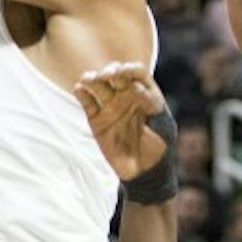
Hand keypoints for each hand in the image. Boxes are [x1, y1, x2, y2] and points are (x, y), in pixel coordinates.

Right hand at [75, 62, 168, 181]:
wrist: (145, 172)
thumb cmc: (160, 147)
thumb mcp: (162, 125)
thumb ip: (150, 105)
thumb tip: (135, 87)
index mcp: (145, 94)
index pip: (137, 73)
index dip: (130, 69)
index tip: (125, 72)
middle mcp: (126, 96)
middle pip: (116, 75)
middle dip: (111, 71)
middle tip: (106, 75)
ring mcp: (110, 107)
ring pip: (99, 86)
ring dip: (92, 78)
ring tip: (87, 79)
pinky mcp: (97, 120)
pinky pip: (88, 103)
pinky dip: (82, 95)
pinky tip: (79, 89)